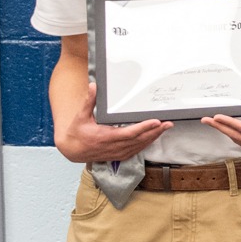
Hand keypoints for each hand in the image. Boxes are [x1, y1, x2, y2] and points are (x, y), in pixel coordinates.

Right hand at [56, 82, 171, 162]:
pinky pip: (136, 150)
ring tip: (165, 128)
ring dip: (154, 137)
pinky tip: (154, 137)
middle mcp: (113, 147)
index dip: (144, 127)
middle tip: (168, 123)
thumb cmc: (76, 133)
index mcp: (105, 137)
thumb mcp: (80, 116)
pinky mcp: (119, 156)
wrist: (72, 150)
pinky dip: (147, 143)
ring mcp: (117, 153)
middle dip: (155, 131)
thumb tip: (93, 86)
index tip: (156, 121)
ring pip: (140, 145)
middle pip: (139, 139)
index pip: (129, 132)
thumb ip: (88, 101)